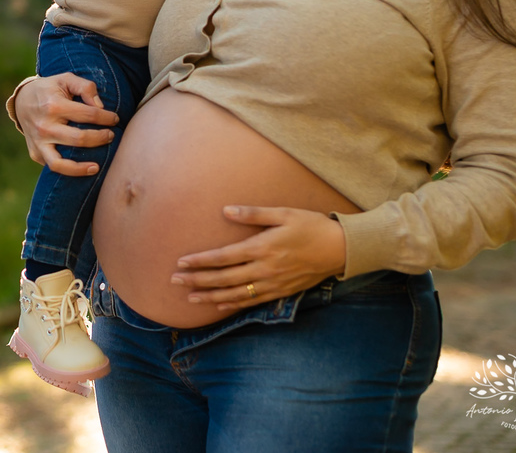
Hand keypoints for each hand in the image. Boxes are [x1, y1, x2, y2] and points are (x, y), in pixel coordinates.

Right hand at [15, 72, 118, 175]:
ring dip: (82, 168)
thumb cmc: (50, 89)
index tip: (114, 119)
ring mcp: (38, 142)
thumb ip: (86, 87)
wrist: (21, 101)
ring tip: (97, 167)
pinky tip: (82, 168)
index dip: (107, 117)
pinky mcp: (35, 153)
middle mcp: (44, 126)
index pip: (89, 114)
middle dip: (101, 138)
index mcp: (53, 105)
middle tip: (111, 136)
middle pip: (79, 139)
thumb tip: (100, 107)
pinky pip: (53, 166)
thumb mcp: (66, 79)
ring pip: (61, 164)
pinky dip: (68, 171)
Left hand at [169, 206, 346, 309]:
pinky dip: (233, 304)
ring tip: (190, 297)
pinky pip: (252, 302)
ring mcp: (272, 284)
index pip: (224, 257)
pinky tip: (219, 306)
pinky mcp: (280, 292)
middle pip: (224, 279)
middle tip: (174, 281)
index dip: (201, 261)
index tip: (181, 262)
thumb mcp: (283, 213)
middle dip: (197, 280)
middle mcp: (265, 269)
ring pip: (235, 294)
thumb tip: (226, 210)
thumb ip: (253, 214)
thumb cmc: (311, 226)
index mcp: (263, 248)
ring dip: (210, 296)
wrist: (340, 249)